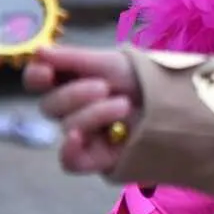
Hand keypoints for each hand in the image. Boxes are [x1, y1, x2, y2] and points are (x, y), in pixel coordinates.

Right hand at [24, 46, 140, 173]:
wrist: (177, 103)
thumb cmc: (144, 78)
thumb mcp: (111, 62)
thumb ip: (73, 59)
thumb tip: (38, 52)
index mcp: (72, 81)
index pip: (39, 81)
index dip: (36, 77)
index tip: (46, 72)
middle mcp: (73, 109)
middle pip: (50, 105)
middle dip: (74, 94)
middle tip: (104, 87)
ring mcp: (84, 135)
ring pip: (68, 128)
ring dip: (93, 114)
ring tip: (124, 105)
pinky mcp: (96, 158)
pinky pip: (70, 161)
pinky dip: (69, 149)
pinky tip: (77, 137)